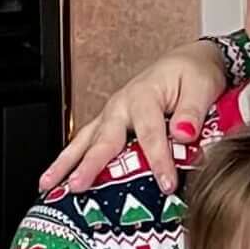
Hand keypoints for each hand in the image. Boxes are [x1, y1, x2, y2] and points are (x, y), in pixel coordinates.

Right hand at [41, 42, 230, 197]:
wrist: (189, 63)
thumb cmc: (194, 74)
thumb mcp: (201, 87)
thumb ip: (192, 112)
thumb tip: (183, 134)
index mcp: (145, 95)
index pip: (150, 133)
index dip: (157, 161)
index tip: (165, 184)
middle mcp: (122, 105)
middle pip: (104, 138)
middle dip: (90, 164)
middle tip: (78, 185)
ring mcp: (112, 114)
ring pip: (85, 140)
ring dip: (66, 163)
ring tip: (48, 184)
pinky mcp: (109, 123)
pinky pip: (87, 142)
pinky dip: (70, 160)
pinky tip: (57, 180)